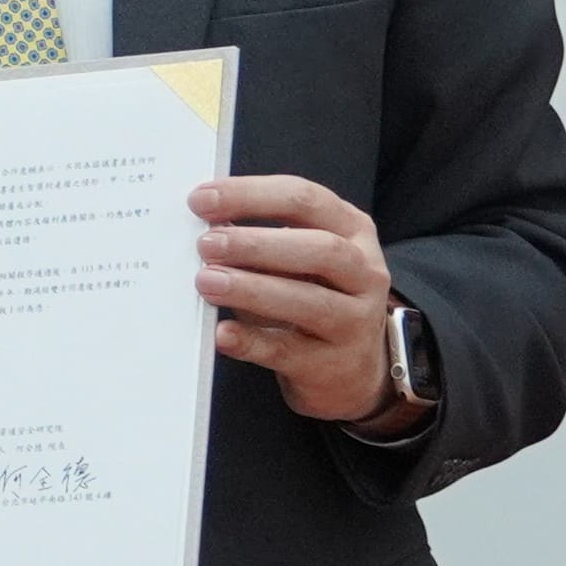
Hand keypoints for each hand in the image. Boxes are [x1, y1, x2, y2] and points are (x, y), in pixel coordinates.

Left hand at [193, 173, 402, 427]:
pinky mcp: (332, 365)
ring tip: (207, 282)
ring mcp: (355, 322)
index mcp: (353, 231)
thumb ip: (262, 241)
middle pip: (319, 249)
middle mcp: (364, 273)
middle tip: (207, 244)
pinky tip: (224, 333)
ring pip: (310, 301)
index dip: (252, 195)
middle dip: (256, 243)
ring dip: (252, 289)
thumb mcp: (300, 260)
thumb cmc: (315, 299)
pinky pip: (288, 351)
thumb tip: (208, 225)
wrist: (351, 370)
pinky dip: (252, 341)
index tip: (202, 199)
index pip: (306, 199)